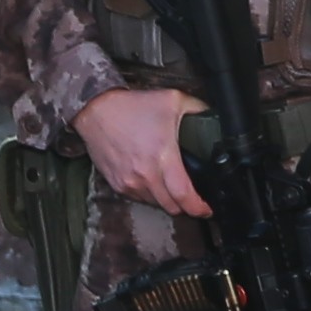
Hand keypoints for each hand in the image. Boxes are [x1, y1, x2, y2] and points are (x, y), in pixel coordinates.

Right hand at [78, 84, 209, 218]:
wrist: (97, 111)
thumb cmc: (133, 107)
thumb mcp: (173, 100)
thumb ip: (198, 110)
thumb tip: (214, 118)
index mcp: (163, 156)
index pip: (183, 195)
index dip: (199, 208)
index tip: (207, 209)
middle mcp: (145, 175)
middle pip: (172, 207)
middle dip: (186, 206)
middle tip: (194, 198)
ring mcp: (129, 182)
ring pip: (156, 204)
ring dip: (167, 201)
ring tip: (174, 188)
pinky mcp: (117, 185)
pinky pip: (140, 199)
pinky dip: (150, 196)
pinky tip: (154, 182)